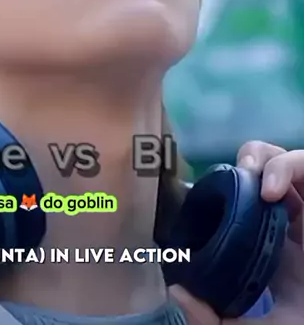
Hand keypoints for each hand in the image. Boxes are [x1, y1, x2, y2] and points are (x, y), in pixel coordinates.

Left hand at [170, 142, 303, 324]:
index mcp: (268, 242)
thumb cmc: (302, 319)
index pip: (240, 203)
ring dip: (260, 159)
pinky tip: (271, 190)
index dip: (221, 191)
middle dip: (242, 164)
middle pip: (260, 173)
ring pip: (279, 159)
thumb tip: (177, 291)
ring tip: (249, 177)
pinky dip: (284, 166)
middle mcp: (287, 220)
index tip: (202, 198)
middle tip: (229, 182)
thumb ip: (215, 320)